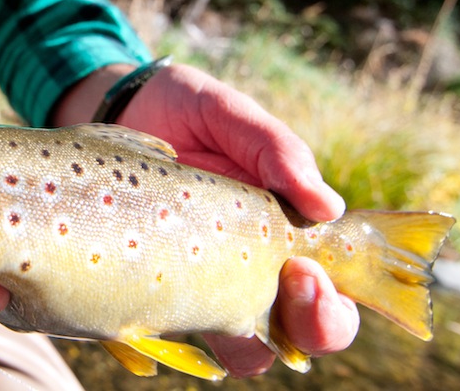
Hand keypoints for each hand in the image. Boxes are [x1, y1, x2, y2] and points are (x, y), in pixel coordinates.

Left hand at [119, 62, 359, 376]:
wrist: (122, 110)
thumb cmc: (188, 112)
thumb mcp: (232, 115)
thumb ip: (278, 150)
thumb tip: (328, 207)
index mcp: (290, 233)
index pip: (337, 295)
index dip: (333, 305)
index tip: (305, 269)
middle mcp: (257, 269)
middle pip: (303, 335)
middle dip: (312, 328)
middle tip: (291, 284)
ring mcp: (207, 284)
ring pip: (247, 350)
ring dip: (249, 342)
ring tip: (224, 304)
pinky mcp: (160, 288)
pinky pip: (175, 333)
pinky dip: (175, 331)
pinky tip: (162, 306)